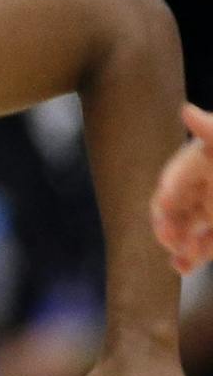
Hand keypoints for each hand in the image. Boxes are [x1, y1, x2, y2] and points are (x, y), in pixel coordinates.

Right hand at [151, 103, 212, 272]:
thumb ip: (212, 129)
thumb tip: (187, 110)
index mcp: (202, 163)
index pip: (177, 175)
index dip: (171, 186)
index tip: (167, 200)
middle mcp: (202, 188)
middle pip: (175, 206)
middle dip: (168, 221)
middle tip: (168, 234)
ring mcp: (210, 212)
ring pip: (186, 230)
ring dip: (179, 243)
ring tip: (181, 256)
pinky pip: (202, 246)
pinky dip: (190, 257)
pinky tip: (183, 265)